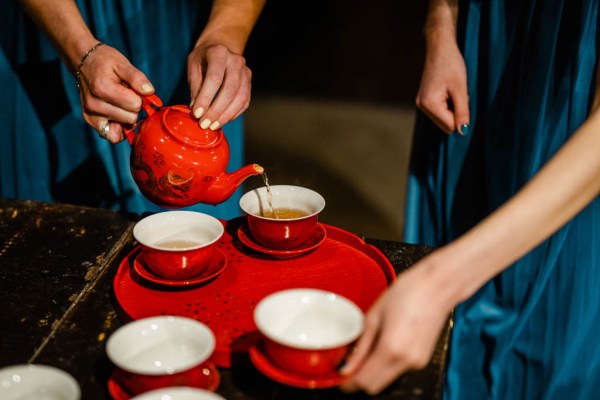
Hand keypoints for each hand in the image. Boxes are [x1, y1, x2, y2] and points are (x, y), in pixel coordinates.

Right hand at [77, 44, 154, 142]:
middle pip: (130, 118)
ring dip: (126, 117)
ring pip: (123, 127)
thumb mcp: (123, 64)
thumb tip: (150, 92)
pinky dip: (119, 129)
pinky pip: (112, 136)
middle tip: (124, 95)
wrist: (84, 62)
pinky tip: (118, 117)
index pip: (135, 105)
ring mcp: (91, 115)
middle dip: (133, 107)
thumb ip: (137, 78)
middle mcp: (94, 104)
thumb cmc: (106, 62)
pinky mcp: (90, 121)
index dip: (138, 97)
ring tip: (119, 102)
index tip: (131, 89)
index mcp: (102, 88)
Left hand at [187, 43, 251, 130]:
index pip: (214, 79)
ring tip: (213, 126)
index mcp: (219, 53)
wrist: (220, 47)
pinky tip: (223, 120)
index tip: (197, 114)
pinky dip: (234, 113)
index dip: (206, 98)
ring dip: (226, 115)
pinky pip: (245, 102)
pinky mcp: (249, 83)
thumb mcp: (193, 66)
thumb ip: (195, 86)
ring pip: (240, 98)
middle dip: (216, 110)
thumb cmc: (203, 58)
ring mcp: (246, 72)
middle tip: (204, 124)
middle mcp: (236, 61)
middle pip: (230, 90)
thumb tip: (196, 110)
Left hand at [339, 262, 452, 394]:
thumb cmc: (408, 292)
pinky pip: (398, 370)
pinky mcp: (422, 359)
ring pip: (387, 379)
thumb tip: (347, 365)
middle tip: (348, 365)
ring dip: (373, 372)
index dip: (348, 383)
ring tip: (367, 349)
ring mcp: (417, 362)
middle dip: (359, 380)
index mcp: (391, 349)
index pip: (364, 381)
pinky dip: (386, 364)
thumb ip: (361, 345)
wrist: (437, 286)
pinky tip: (384, 345)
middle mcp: (406, 361)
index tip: (340, 376)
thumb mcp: (375, 315)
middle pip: (375, 387)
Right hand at [415, 40, 468, 134]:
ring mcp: (421, 103)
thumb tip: (463, 131)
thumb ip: (462, 112)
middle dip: (455, 112)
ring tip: (452, 90)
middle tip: (457, 94)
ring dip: (452, 108)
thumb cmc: (451, 65)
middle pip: (445, 125)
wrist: (440, 48)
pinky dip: (447, 104)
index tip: (461, 98)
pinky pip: (439, 111)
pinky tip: (447, 90)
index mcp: (429, 104)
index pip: (449, 126)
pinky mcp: (424, 100)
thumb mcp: (461, 89)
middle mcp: (422, 106)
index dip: (460, 115)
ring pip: (443, 119)